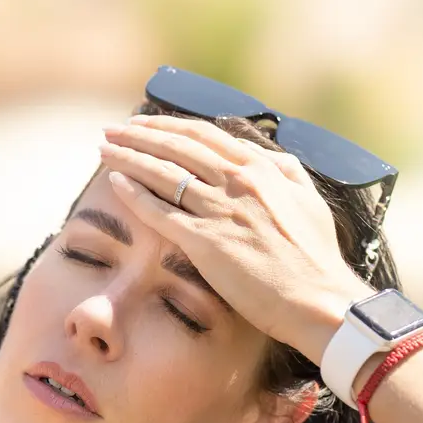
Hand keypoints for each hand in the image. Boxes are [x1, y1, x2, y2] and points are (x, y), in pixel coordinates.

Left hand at [97, 114, 375, 360]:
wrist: (318, 299)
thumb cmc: (315, 257)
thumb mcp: (307, 199)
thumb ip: (285, 171)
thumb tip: (265, 155)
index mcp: (263, 168)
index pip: (205, 135)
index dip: (169, 126)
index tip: (144, 123)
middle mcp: (239, 181)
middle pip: (177, 146)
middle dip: (140, 134)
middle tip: (112, 129)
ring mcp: (221, 210)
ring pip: (164, 173)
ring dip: (129, 157)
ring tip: (104, 149)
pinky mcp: (206, 241)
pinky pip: (161, 211)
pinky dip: (135, 194)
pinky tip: (115, 182)